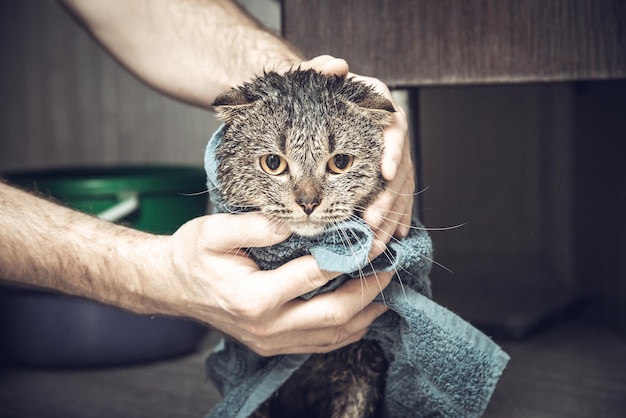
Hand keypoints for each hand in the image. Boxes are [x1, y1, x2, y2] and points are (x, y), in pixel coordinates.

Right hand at [164, 212, 390, 355]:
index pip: (316, 275)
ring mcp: (271, 341)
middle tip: (390, 267)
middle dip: (368, 290)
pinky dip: (347, 329)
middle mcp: (266, 327)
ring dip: (365, 313)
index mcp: (253, 298)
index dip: (349, 256)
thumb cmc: (192, 256)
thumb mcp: (213, 232)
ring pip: (332, 335)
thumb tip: (294, 222)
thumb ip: (253, 225)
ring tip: (385, 288)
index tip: (372, 239)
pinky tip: (363, 312)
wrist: (172, 286)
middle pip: (334, 314)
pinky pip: (320, 343)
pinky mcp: (274, 345)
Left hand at [298, 56, 415, 254]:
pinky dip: (395, 217)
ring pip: (400, 187)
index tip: (386, 172)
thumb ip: (317, 72)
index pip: (394, 125)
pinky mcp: (384, 174)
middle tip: (373, 218)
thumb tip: (336, 66)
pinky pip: (397, 198)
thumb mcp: (306, 82)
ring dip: (391, 214)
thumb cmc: (306, 97)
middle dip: (389, 195)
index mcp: (376, 105)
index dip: (393, 149)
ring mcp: (387, 154)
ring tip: (375, 239)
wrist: (305, 108)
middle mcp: (386, 131)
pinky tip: (391, 237)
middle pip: (400, 164)